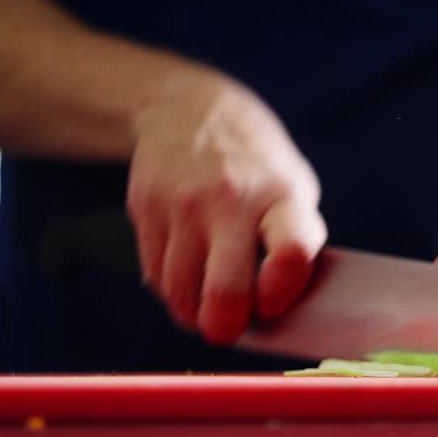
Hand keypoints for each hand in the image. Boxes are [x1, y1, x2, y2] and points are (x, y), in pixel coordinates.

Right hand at [127, 68, 326, 343]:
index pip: (290, 254)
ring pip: (181, 294)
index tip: (270, 304)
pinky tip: (186, 273)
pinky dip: (172, 289)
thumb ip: (293, 244)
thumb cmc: (256, 166)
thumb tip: (277, 312)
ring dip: (194, 312)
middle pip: (224, 293)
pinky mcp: (144, 208)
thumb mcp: (293, 189)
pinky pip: (156, 277)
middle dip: (226, 328)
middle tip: (229, 327)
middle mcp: (230, 199)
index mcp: (280, 196)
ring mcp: (181, 204)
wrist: (188, 108)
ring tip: (207, 301)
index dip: (280, 294)